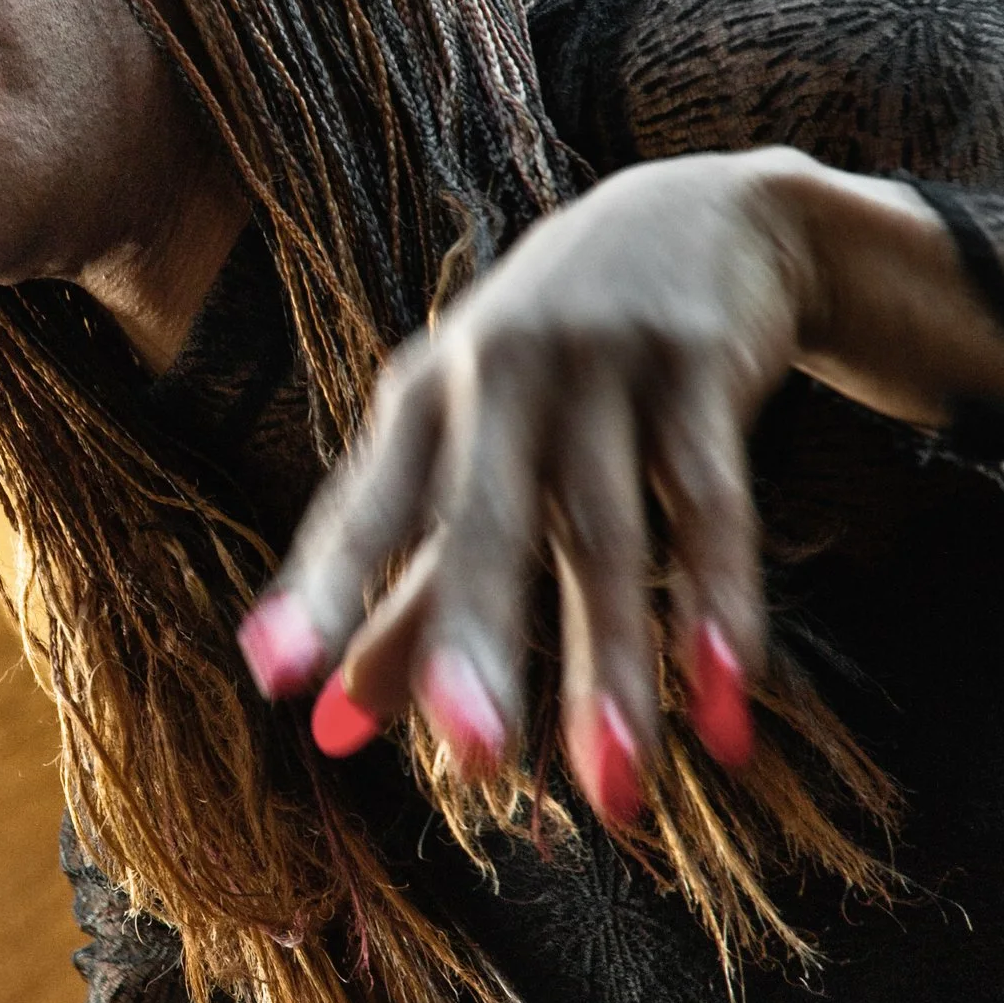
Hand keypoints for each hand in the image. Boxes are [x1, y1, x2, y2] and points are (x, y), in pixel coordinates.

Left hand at [237, 147, 1003, 822]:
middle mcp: (499, 372)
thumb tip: (324, 731)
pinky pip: (713, 504)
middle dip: (475, 638)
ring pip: (609, 534)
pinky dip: (722, 605)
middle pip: (486, 521)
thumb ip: (407, 591)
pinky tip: (729, 703)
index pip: (365, 507)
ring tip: (617, 790)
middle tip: (472, 761)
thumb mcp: (469, 450)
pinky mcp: (702, 363)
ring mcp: (602, 361)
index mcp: (421, 396)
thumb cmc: (552, 365)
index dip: (321, 590)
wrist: (704, 213)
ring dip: (618, 667)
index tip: (274, 680)